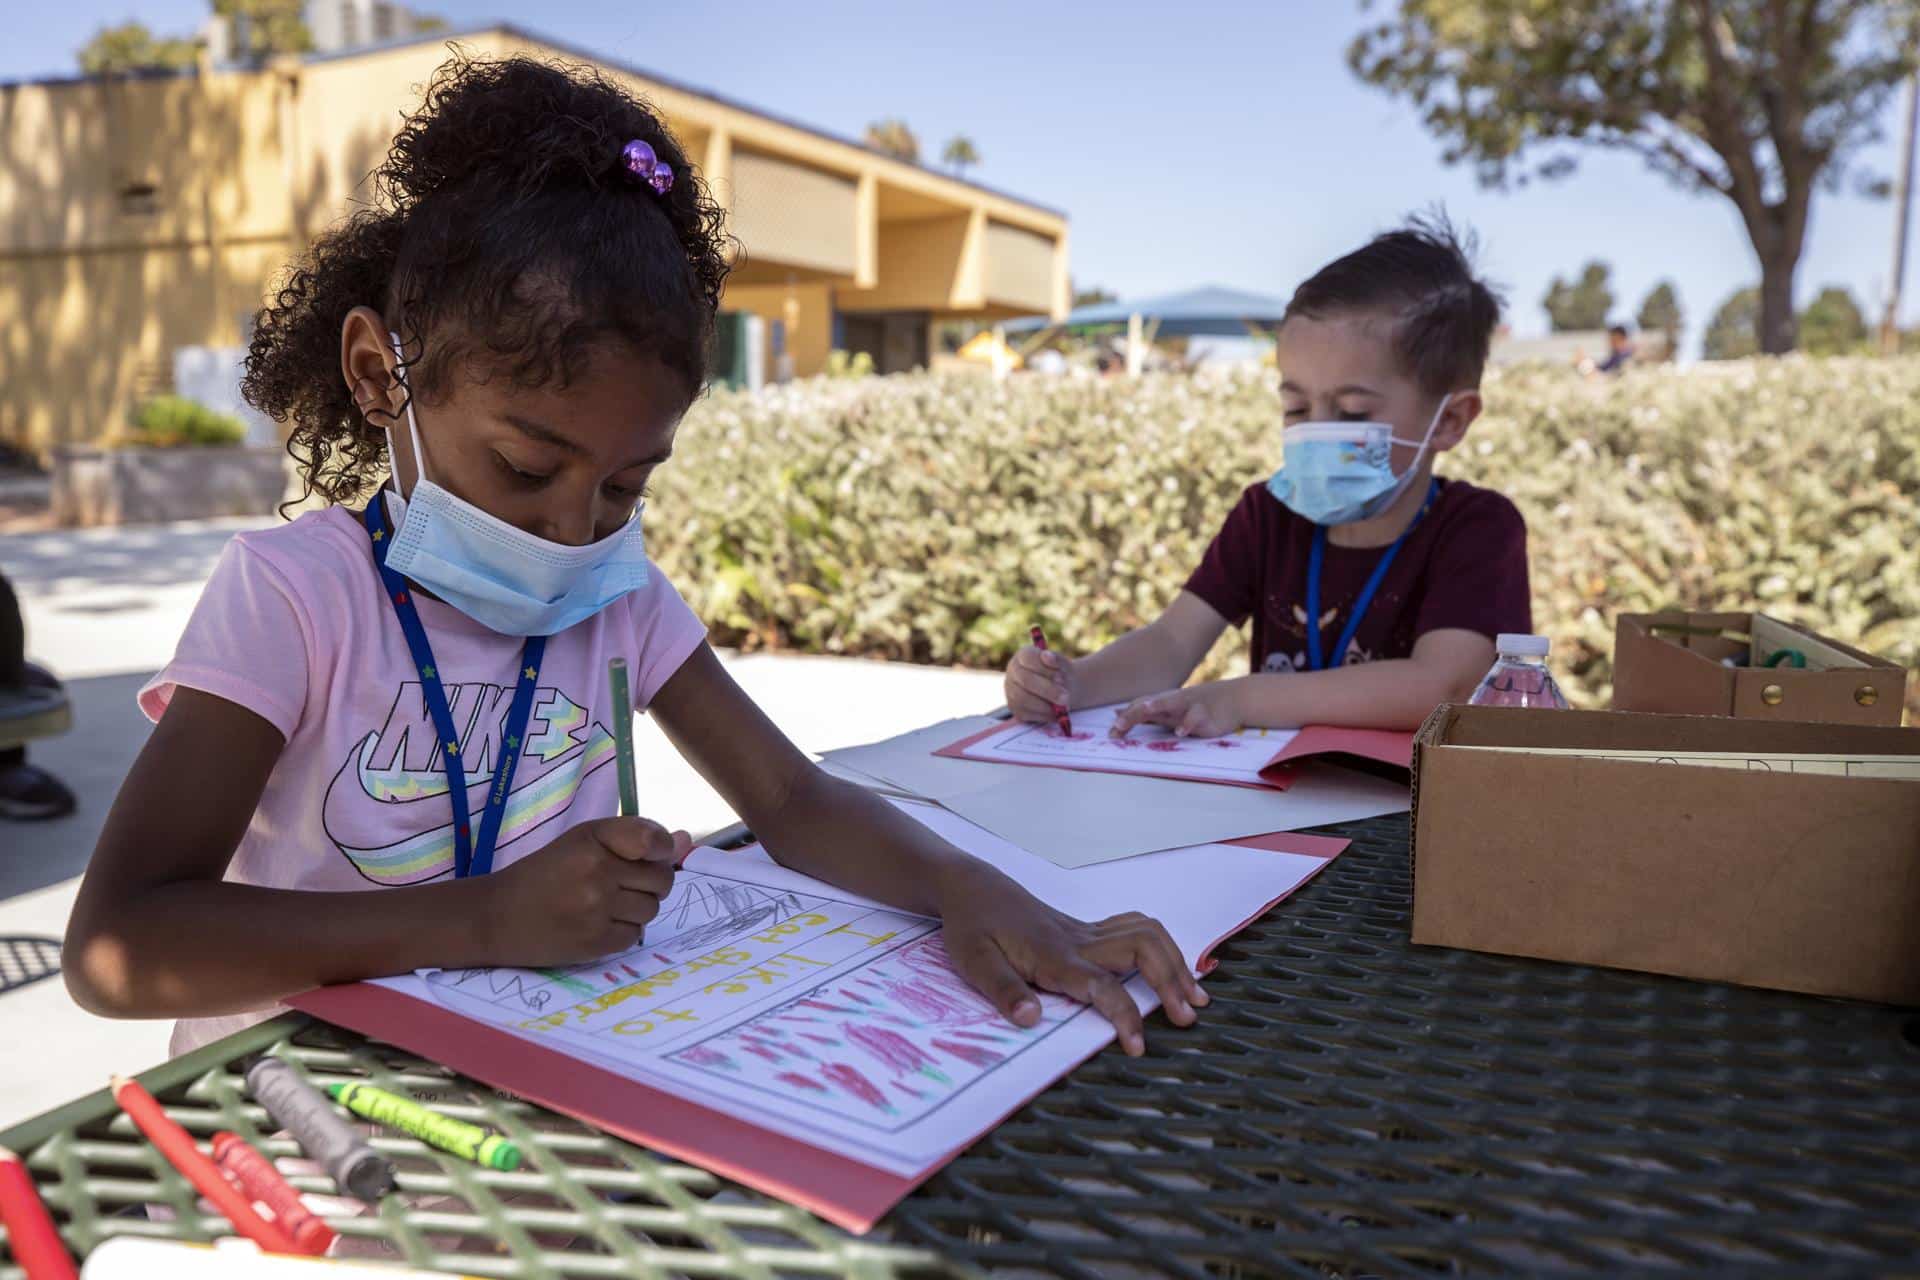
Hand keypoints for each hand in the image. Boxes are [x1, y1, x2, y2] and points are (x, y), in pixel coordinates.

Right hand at [484, 817, 690, 966]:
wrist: (495, 917)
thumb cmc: (544, 874)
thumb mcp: (584, 842)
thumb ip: (636, 838)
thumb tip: (688, 839)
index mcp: (593, 838)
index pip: (653, 840)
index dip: (662, 850)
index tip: (650, 856)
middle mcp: (597, 871)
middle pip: (662, 879)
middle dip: (650, 883)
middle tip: (622, 884)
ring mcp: (596, 908)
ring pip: (651, 909)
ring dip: (636, 909)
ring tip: (604, 905)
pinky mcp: (595, 941)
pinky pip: (635, 936)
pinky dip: (623, 932)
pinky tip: (597, 924)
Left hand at [936, 865, 1207, 1055]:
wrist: (974, 889)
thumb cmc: (972, 928)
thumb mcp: (975, 962)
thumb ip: (1003, 990)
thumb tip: (1031, 1019)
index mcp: (1053, 956)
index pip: (1101, 985)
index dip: (1125, 1015)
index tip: (1139, 1046)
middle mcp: (1078, 941)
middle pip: (1142, 947)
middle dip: (1171, 980)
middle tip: (1188, 1016)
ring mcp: (1086, 932)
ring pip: (1146, 933)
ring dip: (1175, 961)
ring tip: (1195, 997)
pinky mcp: (1088, 930)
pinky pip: (1136, 929)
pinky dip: (1163, 946)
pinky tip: (1173, 968)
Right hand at [1005, 644, 1074, 723]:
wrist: (1063, 690)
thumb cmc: (1061, 674)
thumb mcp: (1063, 665)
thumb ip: (1057, 660)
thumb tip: (1048, 656)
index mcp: (1023, 656)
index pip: (1028, 658)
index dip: (1045, 668)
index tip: (1062, 676)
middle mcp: (1013, 671)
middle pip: (1025, 680)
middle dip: (1048, 690)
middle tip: (1066, 697)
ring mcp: (1011, 690)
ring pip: (1023, 699)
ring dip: (1045, 705)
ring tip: (1063, 706)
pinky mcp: (1015, 708)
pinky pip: (1026, 713)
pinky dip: (1043, 715)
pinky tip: (1056, 714)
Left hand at [1111, 682, 1242, 739]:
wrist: (1235, 698)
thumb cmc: (1198, 706)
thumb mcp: (1172, 711)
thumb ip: (1149, 714)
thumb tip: (1119, 714)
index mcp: (1163, 703)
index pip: (1138, 707)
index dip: (1124, 719)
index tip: (1110, 735)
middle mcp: (1172, 702)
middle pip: (1148, 705)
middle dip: (1132, 715)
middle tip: (1117, 726)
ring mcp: (1188, 705)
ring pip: (1170, 703)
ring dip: (1156, 706)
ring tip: (1144, 710)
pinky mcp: (1205, 713)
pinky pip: (1195, 717)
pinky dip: (1187, 723)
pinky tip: (1179, 732)